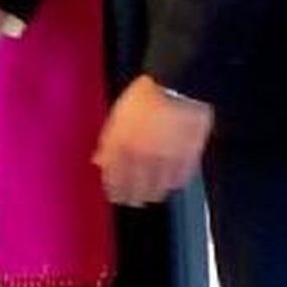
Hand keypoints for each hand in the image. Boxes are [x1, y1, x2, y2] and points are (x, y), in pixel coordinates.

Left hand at [94, 74, 212, 205]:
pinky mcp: (187, 160)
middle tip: (132, 198)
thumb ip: (108, 142)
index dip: (113, 191)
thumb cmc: (144, 97)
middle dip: (131, 197)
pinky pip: (178, 182)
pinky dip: (172, 184)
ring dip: (152, 194)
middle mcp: (141, 157)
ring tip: (150, 193)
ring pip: (157, 191)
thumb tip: (99, 161)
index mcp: (121, 145)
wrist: (176, 87)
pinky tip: (168, 181)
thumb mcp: (116, 117)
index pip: (113, 181)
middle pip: (135, 191)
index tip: (114, 194)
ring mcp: (165, 160)